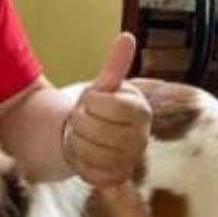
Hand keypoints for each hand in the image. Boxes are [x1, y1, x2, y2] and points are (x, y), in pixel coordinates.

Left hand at [62, 32, 151, 187]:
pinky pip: (87, 172)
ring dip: (76, 141)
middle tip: (84, 120)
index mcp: (141, 111)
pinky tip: (84, 154)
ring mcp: (129, 161)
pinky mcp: (115, 179)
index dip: (90, 102)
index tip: (92, 102)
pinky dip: (78, 162)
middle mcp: (141, 139)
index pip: (106, 105)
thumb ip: (115, 65)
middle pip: (94, 129)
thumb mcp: (104, 86)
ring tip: (83, 135)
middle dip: (80, 122)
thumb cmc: (99, 108)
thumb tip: (126, 37)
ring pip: (88, 152)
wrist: (92, 137)